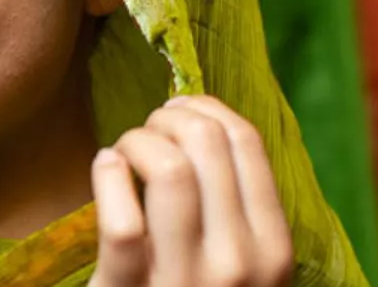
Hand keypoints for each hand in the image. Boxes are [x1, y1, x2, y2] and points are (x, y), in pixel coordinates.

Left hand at [89, 95, 292, 286]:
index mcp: (273, 250)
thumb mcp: (241, 265)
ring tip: (123, 154)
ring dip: (137, 141)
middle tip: (145, 132)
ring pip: (170, 170)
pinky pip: (122, 221)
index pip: (246, 144)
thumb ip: (235, 208)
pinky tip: (104, 168)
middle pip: (207, 144)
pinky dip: (108, 175)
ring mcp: (186, 282)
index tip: (179, 110)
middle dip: (167, 119)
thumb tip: (206, 121)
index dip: (206, 108)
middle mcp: (240, 264)